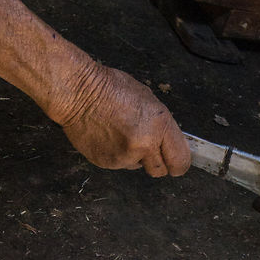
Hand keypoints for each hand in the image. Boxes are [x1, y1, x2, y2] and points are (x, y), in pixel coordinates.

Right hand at [59, 61, 191, 175]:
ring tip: (121, 133)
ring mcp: (124, 157)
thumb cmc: (111, 89)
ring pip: (137, 166)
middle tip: (148, 147)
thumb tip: (168, 142)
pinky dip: (116, 154)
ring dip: (134, 156)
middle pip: (160, 171)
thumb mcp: (149, 100)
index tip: (176, 163)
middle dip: (157, 162)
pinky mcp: (106, 163)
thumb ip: (161, 126)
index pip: (180, 161)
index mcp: (160, 126)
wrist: (79, 93)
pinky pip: (119, 164)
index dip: (179, 164)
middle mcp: (144, 145)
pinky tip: (108, 136)